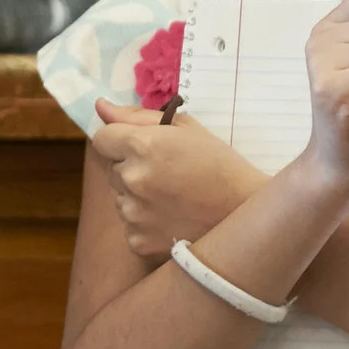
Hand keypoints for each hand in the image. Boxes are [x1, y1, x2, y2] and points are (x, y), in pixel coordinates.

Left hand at [88, 98, 267, 256]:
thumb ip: (136, 117)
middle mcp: (132, 179)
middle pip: (113, 169)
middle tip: (168, 174)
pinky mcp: (138, 241)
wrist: (247, 213)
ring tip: (174, 198)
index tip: (141, 148)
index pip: (102, 138)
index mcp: (141, 146)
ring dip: (138, 196)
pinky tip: (173, 218)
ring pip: (120, 198)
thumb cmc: (220, 164)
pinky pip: (131, 225)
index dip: (120, 141)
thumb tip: (100, 107)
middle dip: (132, 168)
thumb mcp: (185, 129)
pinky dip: (146, 223)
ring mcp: (133, 214)